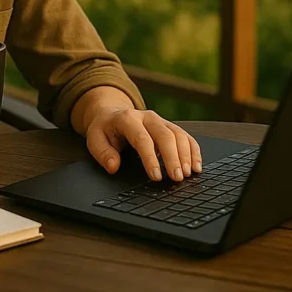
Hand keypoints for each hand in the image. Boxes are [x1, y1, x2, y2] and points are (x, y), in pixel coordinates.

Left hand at [83, 102, 202, 182]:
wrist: (111, 113)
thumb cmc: (105, 129)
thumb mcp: (95, 139)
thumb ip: (102, 153)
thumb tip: (113, 166)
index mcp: (127, 119)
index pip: (142, 139)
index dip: (150, 158)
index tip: (156, 177)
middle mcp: (147, 117)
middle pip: (165, 136)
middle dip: (173, 158)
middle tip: (177, 178)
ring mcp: (160, 120)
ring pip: (178, 134)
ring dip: (186, 155)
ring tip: (188, 174)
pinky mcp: (169, 126)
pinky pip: (185, 136)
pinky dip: (193, 150)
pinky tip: (196, 166)